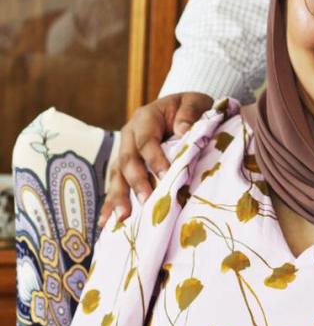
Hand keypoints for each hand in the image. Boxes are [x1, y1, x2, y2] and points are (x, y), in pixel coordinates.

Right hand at [100, 92, 213, 226]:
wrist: (180, 110)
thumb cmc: (190, 108)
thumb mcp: (195, 102)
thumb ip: (190, 114)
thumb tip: (183, 131)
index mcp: (145, 118)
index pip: (147, 141)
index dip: (155, 159)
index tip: (167, 176)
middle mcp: (129, 135)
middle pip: (128, 161)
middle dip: (136, 183)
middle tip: (146, 202)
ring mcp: (124, 151)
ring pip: (116, 175)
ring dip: (119, 197)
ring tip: (122, 218)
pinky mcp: (124, 167)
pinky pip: (114, 185)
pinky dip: (110, 203)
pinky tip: (106, 222)